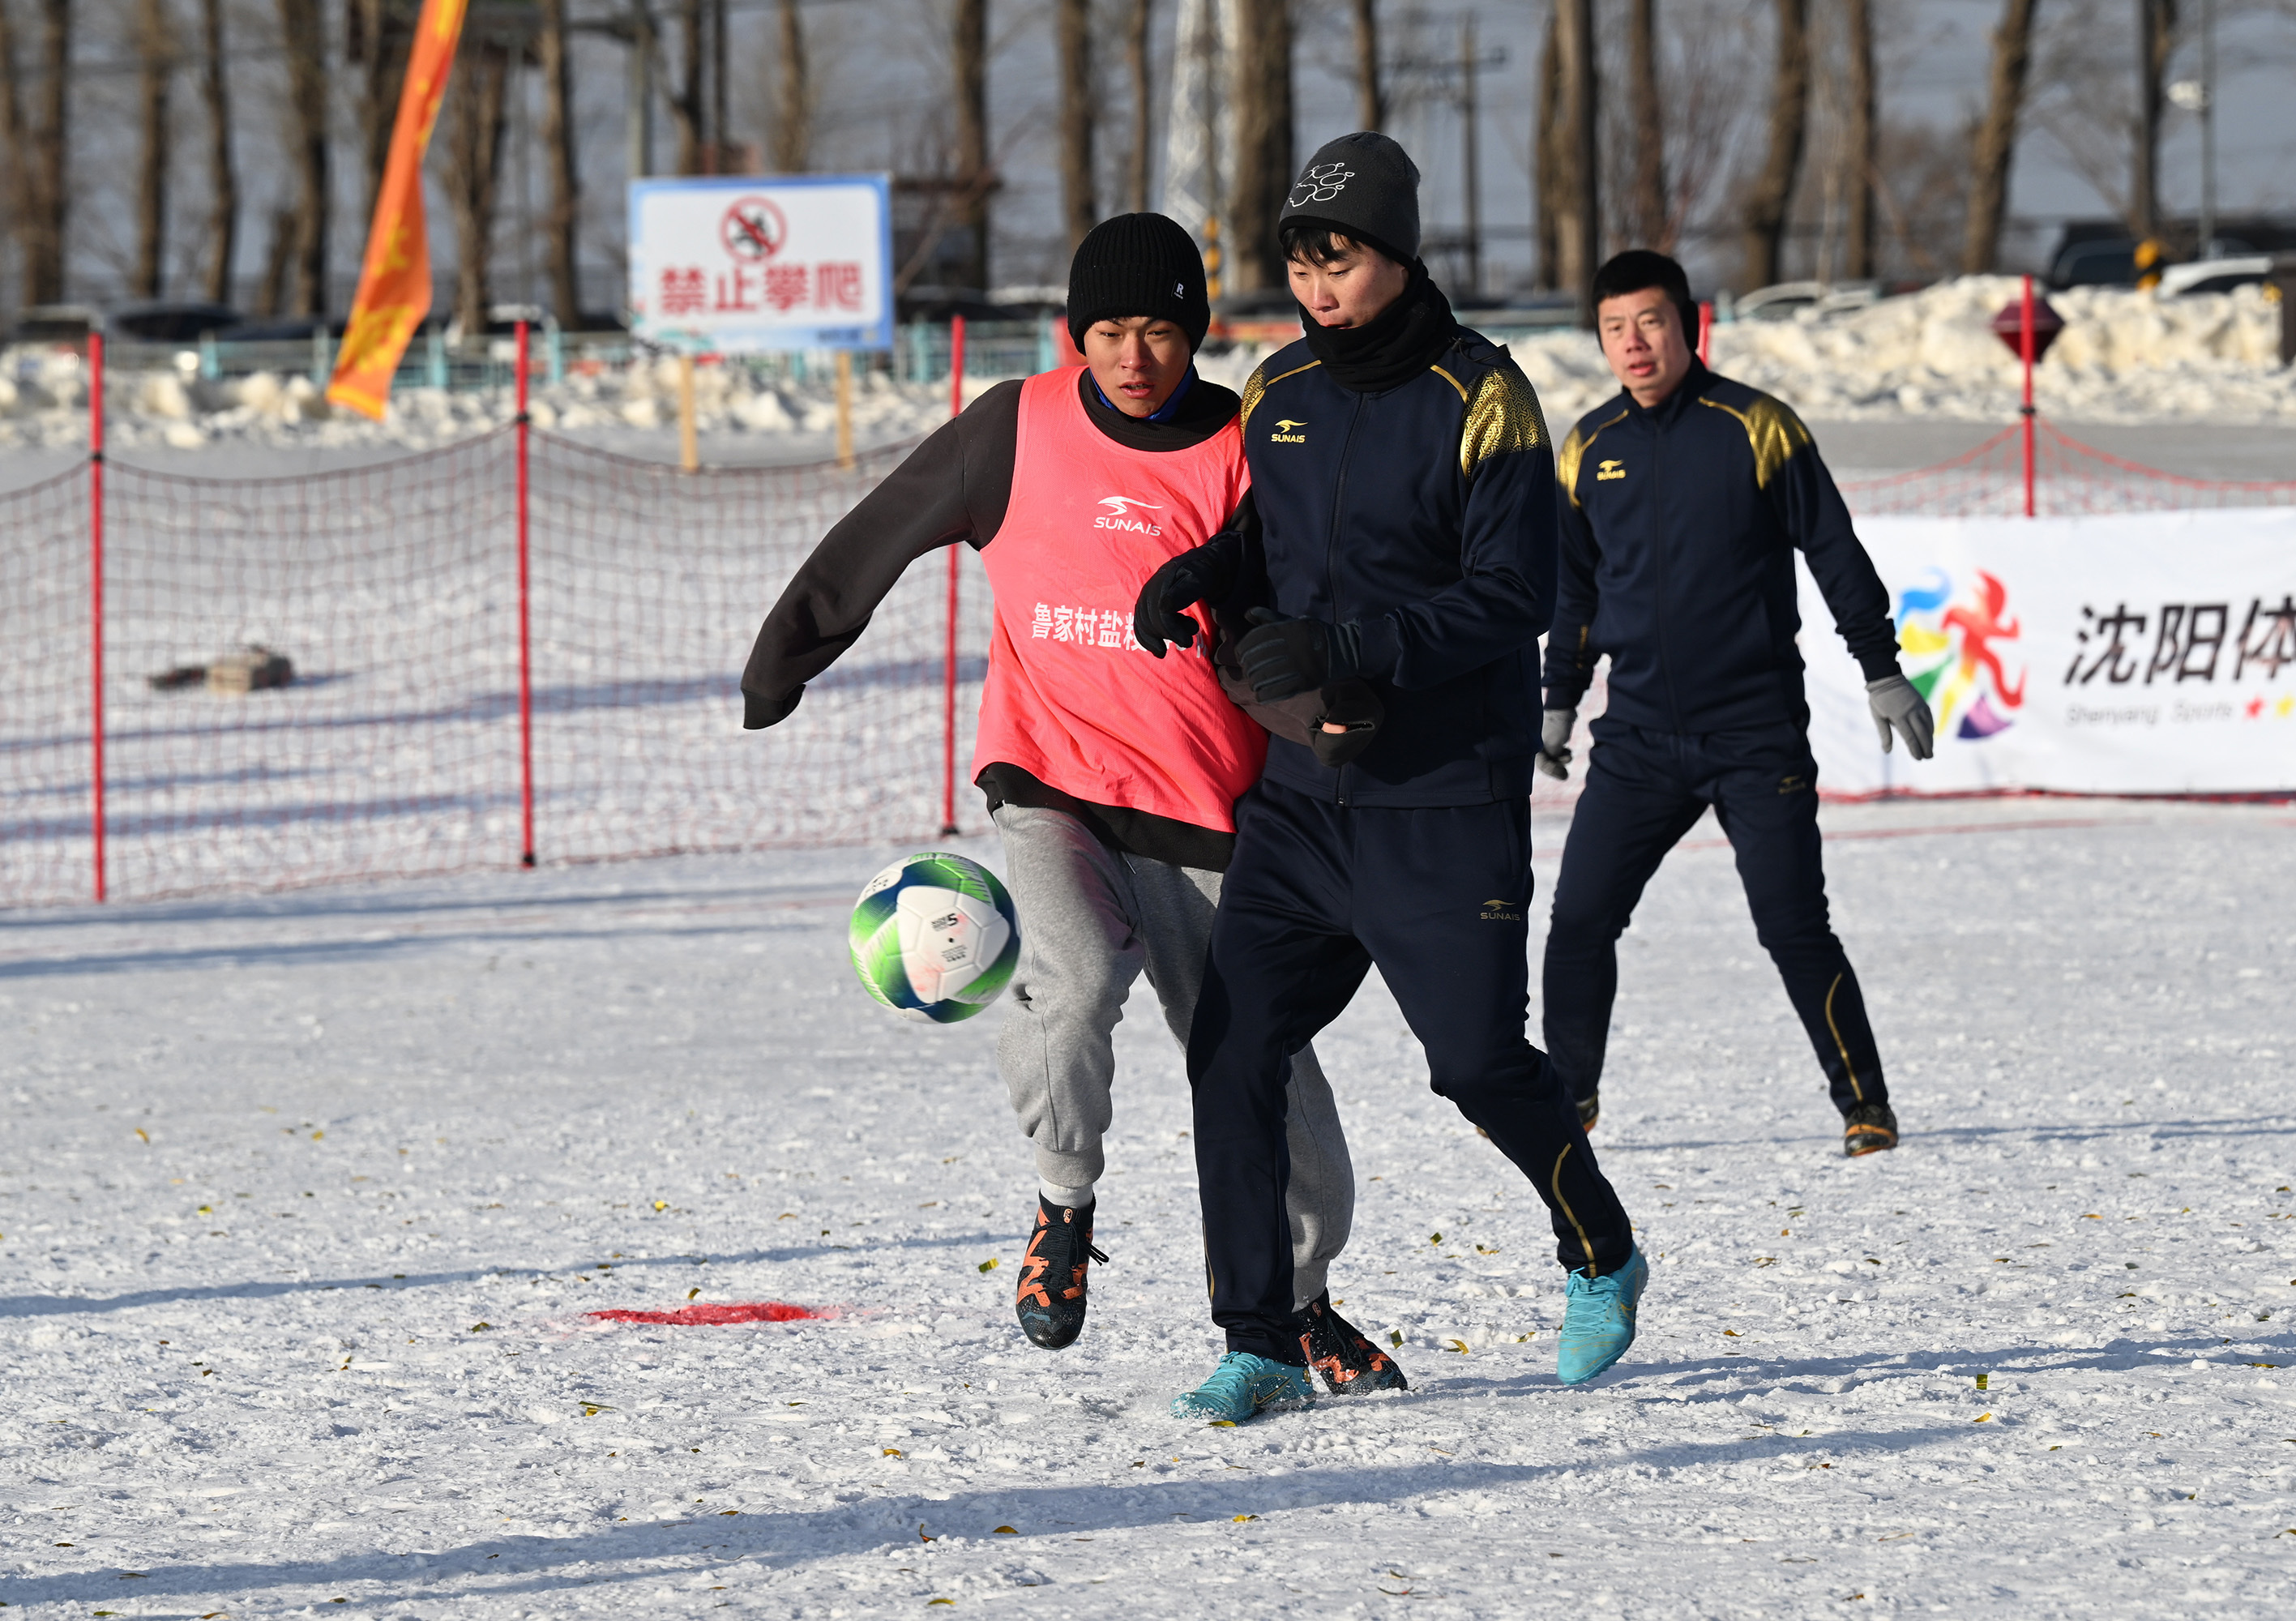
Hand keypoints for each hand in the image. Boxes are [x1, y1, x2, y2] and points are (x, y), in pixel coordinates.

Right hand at [1133, 544, 1237, 657]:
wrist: (1205, 563)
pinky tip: (1159, 648)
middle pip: (1150, 620)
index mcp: (1164, 580)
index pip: (1161, 612)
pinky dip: (1146, 638)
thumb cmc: (1207, 571)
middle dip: (1169, 635)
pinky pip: (1139, 623)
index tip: (1187, 642)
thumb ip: (1185, 591)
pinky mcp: (1146, 602)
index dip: (1172, 630)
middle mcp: (1150, 587)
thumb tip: (1164, 607)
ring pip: (1142, 624)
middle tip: (1188, 641)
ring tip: (1178, 641)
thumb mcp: (1202, 578)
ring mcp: (1146, 595)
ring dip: (1158, 638)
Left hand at [1236, 608, 1359, 701]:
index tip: (1240, 656)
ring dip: (1255, 683)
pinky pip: (1276, 692)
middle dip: (1248, 669)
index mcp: (1284, 631)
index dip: (1242, 650)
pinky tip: (1261, 695)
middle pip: (1255, 662)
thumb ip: (1268, 617)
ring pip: (1264, 679)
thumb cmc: (1310, 634)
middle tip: (1249, 672)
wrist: (1339, 649)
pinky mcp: (1303, 682)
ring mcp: (1296, 666)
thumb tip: (1247, 613)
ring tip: (1255, 684)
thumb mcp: (1290, 621)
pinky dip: (1265, 695)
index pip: (1252, 642)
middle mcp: (1289, 648)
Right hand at [1535, 707, 1576, 779]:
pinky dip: (1562, 753)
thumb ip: (1551, 758)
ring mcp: (1543, 741)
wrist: (1562, 707)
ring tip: (1569, 755)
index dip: (1552, 771)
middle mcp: (1536, 744)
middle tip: (1567, 773)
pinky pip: (1556, 751)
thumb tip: (1555, 765)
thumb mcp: (1553, 745)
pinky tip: (1568, 750)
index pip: (1541, 765)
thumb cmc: (1556, 726)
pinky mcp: (1551, 738)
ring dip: (1562, 759)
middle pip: (1546, 762)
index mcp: (1532, 746)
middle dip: (1557, 767)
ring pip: (1553, 757)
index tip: (1564, 774)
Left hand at [1866, 674, 1934, 759]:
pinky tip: (1930, 735)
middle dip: (1926, 747)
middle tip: (1928, 757)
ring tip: (1930, 750)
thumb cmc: (1879, 699)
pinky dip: (1931, 728)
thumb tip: (1887, 751)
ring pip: (1928, 726)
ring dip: (1930, 739)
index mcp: (1899, 716)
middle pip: (1922, 733)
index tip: (1918, 758)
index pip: (1909, 737)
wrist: (1886, 677)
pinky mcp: (1922, 703)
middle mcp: (1911, 712)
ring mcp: (1918, 707)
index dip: (1915, 749)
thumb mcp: (1878, 716)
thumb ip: (1884, 734)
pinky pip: (1929, 718)